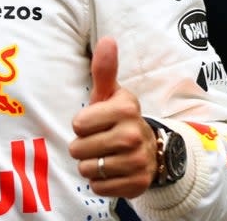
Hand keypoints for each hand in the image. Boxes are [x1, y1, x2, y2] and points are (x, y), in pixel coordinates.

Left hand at [69, 36, 157, 197]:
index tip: (97, 121)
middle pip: (79, 149)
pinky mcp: (137, 185)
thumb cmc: (117, 118)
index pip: (78, 124)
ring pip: (87, 169)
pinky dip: (100, 182)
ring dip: (90, 165)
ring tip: (105, 155)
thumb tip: (108, 40)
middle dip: (83, 147)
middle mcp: (134, 134)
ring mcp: (138, 161)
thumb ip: (104, 69)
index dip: (82, 124)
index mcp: (126, 108)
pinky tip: (112, 171)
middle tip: (99, 141)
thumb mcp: (110, 94)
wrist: (148, 150)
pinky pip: (99, 187)